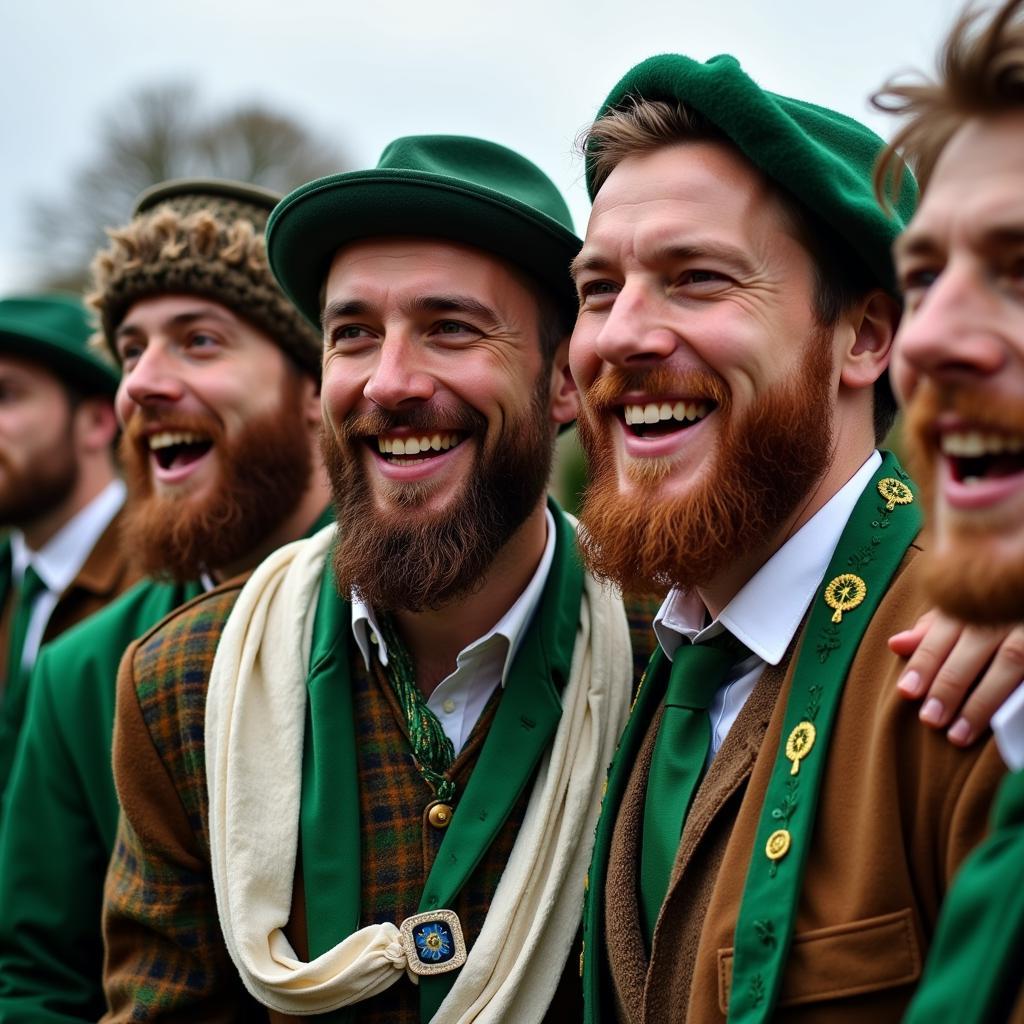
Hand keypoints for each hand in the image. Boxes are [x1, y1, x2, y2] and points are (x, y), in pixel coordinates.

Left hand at [888, 610, 1023, 745]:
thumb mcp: (962, 611)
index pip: (943, 632)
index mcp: (973, 602)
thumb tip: (895, 644)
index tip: (906, 692)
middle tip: (930, 719)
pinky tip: (1004, 724)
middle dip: (949, 684)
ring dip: (983, 700)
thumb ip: (932, 629)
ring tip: (959, 734)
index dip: (924, 661)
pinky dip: (1018, 700)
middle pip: (975, 646)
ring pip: (1011, 660)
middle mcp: (1002, 612)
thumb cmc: (992, 612)